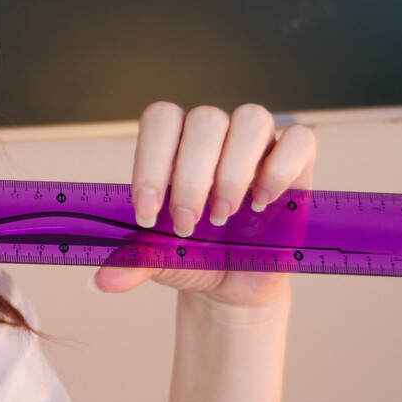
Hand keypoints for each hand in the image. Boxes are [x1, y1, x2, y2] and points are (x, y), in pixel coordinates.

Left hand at [91, 102, 317, 308]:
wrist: (233, 282)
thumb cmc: (194, 257)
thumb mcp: (159, 261)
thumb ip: (133, 262)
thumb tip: (103, 281)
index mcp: (174, 146)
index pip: (161, 119)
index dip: (151, 160)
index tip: (148, 212)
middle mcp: (215, 136)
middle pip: (204, 119)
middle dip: (191, 177)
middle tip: (187, 225)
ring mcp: (257, 145)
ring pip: (251, 119)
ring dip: (233, 172)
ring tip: (223, 217)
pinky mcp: (296, 161)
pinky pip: (298, 139)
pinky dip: (278, 170)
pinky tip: (261, 205)